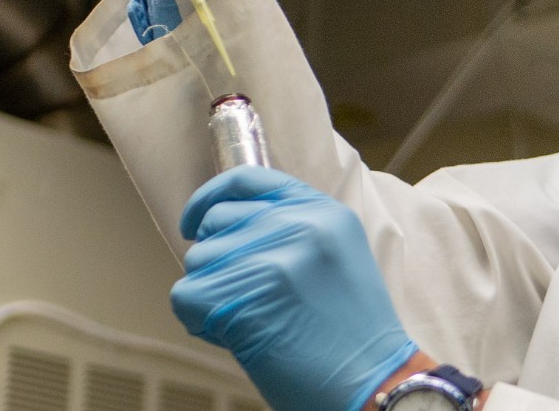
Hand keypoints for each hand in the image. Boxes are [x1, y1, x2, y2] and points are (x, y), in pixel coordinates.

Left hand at [171, 167, 418, 410]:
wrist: (373, 380)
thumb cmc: (351, 332)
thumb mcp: (336, 253)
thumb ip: (291, 228)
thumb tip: (226, 226)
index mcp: (323, 210)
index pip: (248, 179)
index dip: (211, 198)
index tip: (196, 221)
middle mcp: (298, 224)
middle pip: (216, 222)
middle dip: (217, 259)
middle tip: (248, 293)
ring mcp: (271, 257)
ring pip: (198, 261)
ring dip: (211, 294)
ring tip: (253, 318)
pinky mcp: (242, 294)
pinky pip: (186, 295)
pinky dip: (199, 321)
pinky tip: (236, 335)